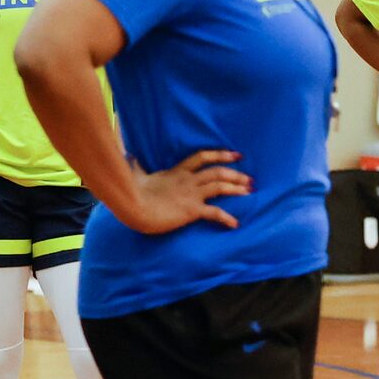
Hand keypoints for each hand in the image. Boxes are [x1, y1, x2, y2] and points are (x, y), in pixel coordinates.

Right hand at [112, 148, 252, 231]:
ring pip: (220, 186)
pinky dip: (227, 218)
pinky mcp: (191, 210)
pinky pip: (215, 212)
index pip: (203, 157)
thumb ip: (136, 165)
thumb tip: (129, 156)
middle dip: (236, 174)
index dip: (221, 154)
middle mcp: (187, 180)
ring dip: (236, 188)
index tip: (236, 155)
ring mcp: (191, 194)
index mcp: (177, 171)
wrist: (133, 206)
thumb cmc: (132, 192)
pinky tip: (235, 224)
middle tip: (249, 178)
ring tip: (249, 192)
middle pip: (217, 171)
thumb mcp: (136, 175)